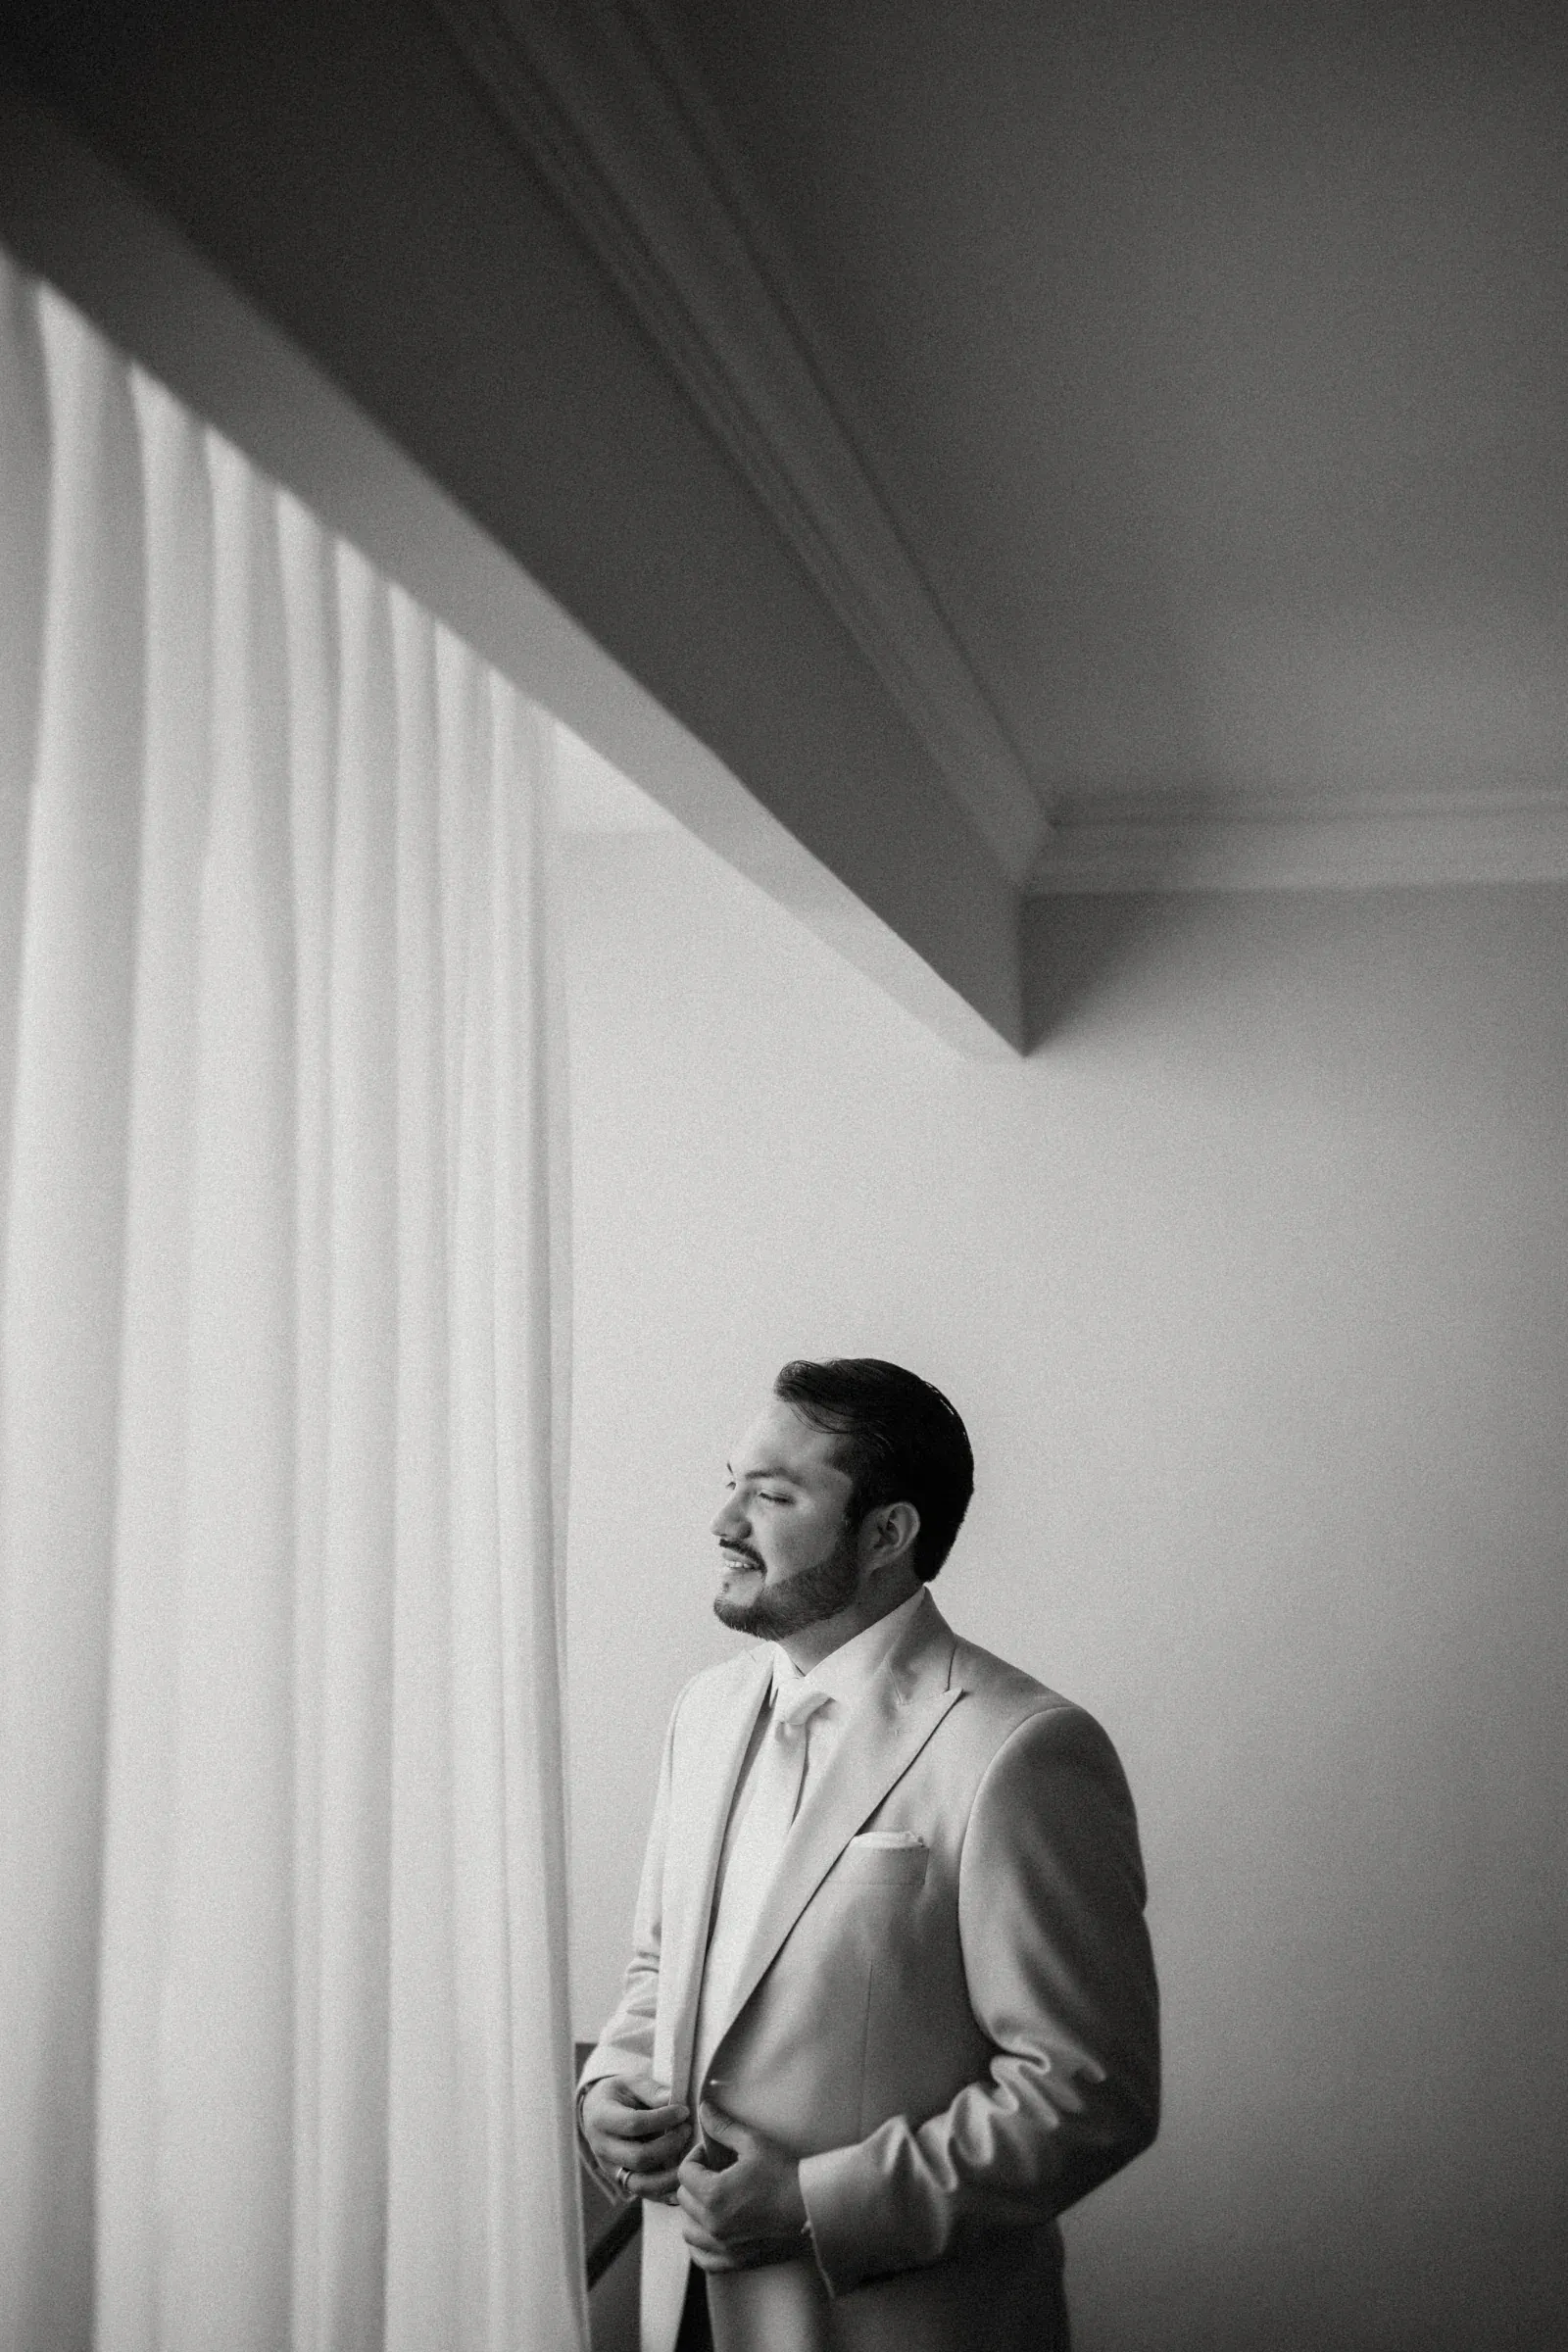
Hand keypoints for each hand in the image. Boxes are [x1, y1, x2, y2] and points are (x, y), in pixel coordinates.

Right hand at [581, 2074, 692, 2201]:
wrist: (596, 2112)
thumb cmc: (619, 2095)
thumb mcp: (631, 2083)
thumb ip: (652, 2091)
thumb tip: (676, 2100)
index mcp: (602, 2118)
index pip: (634, 2124)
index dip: (663, 2118)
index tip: (684, 2111)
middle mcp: (603, 2148)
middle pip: (639, 2157)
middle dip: (670, 2146)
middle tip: (688, 2130)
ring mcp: (611, 2169)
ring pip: (641, 2184)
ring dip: (670, 2175)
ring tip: (690, 2157)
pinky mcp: (621, 2182)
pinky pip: (645, 2195)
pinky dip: (666, 2192)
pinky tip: (683, 2179)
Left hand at [675, 2104, 808, 2271]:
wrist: (812, 2208)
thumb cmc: (784, 2174)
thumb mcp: (754, 2143)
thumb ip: (723, 2127)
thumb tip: (703, 2109)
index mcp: (714, 2194)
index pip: (684, 2173)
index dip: (696, 2158)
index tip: (712, 2155)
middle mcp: (713, 2224)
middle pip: (684, 2199)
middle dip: (696, 2182)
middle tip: (716, 2173)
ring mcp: (723, 2246)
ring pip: (688, 2229)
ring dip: (696, 2213)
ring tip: (715, 2200)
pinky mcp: (735, 2261)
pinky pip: (702, 2257)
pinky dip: (701, 2244)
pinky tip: (713, 2230)